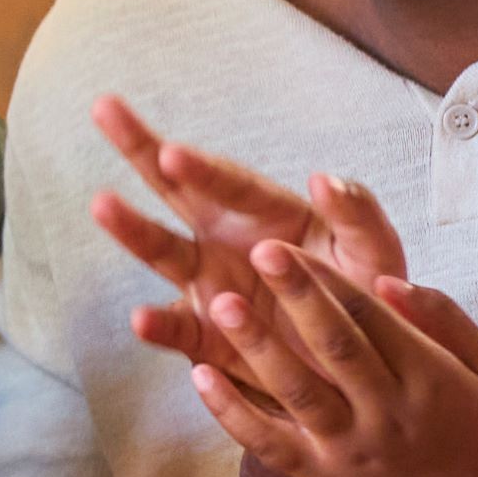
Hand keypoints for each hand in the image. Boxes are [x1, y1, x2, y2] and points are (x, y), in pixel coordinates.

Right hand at [89, 96, 410, 384]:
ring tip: (103, 204)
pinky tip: (141, 321)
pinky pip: (179, 331)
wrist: (364, 368)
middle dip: (140, 149)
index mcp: (269, 213)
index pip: (231, 183)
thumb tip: (323, 179)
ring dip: (132, 228)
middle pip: (177, 190)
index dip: (202, 168)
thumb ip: (358, 215)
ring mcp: (211, 286)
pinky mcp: (208, 338)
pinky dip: (159, 328)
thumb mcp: (375, 252)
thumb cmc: (367, 299)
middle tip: (106, 108)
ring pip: (163, 252)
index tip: (172, 153)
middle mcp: (228, 240)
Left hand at [184, 241, 477, 476]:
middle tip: (259, 249)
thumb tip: (387, 280)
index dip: (328, 277)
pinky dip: (232, 413)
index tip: (288, 243)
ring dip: (258, 346)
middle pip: (335, 345)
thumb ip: (443, 317)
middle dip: (297, 295)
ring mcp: (352, 449)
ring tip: (220, 303)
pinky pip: (271, 446)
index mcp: (429, 376)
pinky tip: (198, 376)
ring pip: (299, 392)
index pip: (371, 317)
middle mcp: (389, 411)